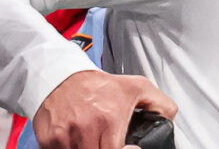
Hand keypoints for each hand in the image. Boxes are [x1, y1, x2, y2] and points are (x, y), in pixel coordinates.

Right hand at [34, 70, 177, 148]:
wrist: (63, 77)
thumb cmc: (99, 85)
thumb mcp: (138, 87)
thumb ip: (160, 104)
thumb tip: (169, 121)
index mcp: (108, 120)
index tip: (127, 147)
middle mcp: (85, 130)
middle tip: (107, 140)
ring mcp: (64, 138)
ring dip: (88, 148)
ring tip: (93, 139)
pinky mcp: (49, 141)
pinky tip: (77, 141)